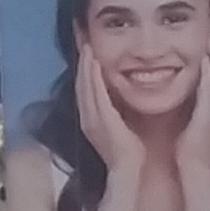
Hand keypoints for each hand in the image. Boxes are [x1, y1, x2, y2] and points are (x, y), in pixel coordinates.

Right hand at [70, 48, 153, 210]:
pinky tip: (92, 61)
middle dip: (81, 61)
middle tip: (80, 37)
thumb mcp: (117, 132)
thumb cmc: (128, 155)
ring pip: (85, 86)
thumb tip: (116, 101)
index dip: (84, 69)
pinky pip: (94, 93)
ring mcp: (91, 119)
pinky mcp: (100, 120)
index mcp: (92, 121)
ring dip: (84, 64)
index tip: (86, 49)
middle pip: (81, 84)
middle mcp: (87, 118)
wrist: (129, 173)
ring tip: (85, 43)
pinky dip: (91, 76)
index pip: (85, 89)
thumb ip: (113, 117)